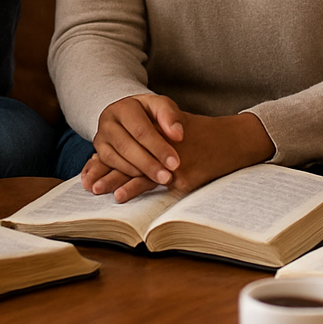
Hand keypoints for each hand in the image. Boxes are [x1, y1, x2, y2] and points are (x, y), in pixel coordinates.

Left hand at [83, 103, 274, 202]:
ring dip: (115, 179)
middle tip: (88, 183)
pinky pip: (154, 182)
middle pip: (128, 156)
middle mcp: (161, 141)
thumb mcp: (178, 130)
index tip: (90, 170)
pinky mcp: (182, 173)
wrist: (234, 141)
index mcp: (157, 127)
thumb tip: (127, 162)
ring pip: (137, 168)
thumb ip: (155, 142)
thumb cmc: (204, 138)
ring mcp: (171, 158)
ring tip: (98, 189)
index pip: (127, 143)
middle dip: (108, 170)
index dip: (109, 158)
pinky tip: (121, 196)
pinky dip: (135, 187)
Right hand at [86, 94, 185, 192]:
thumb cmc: (151, 112)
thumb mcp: (163, 107)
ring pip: (114, 158)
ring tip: (158, 179)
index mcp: (124, 107)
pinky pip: (109, 165)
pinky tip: (142, 178)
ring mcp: (100, 137)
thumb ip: (171, 117)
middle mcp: (108, 121)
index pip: (141, 130)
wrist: (134, 116)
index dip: (158, 148)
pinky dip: (126, 174)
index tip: (175, 163)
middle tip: (167, 177)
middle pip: (126, 146)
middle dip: (148, 164)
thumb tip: (177, 134)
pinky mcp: (99, 151)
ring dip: (137, 172)